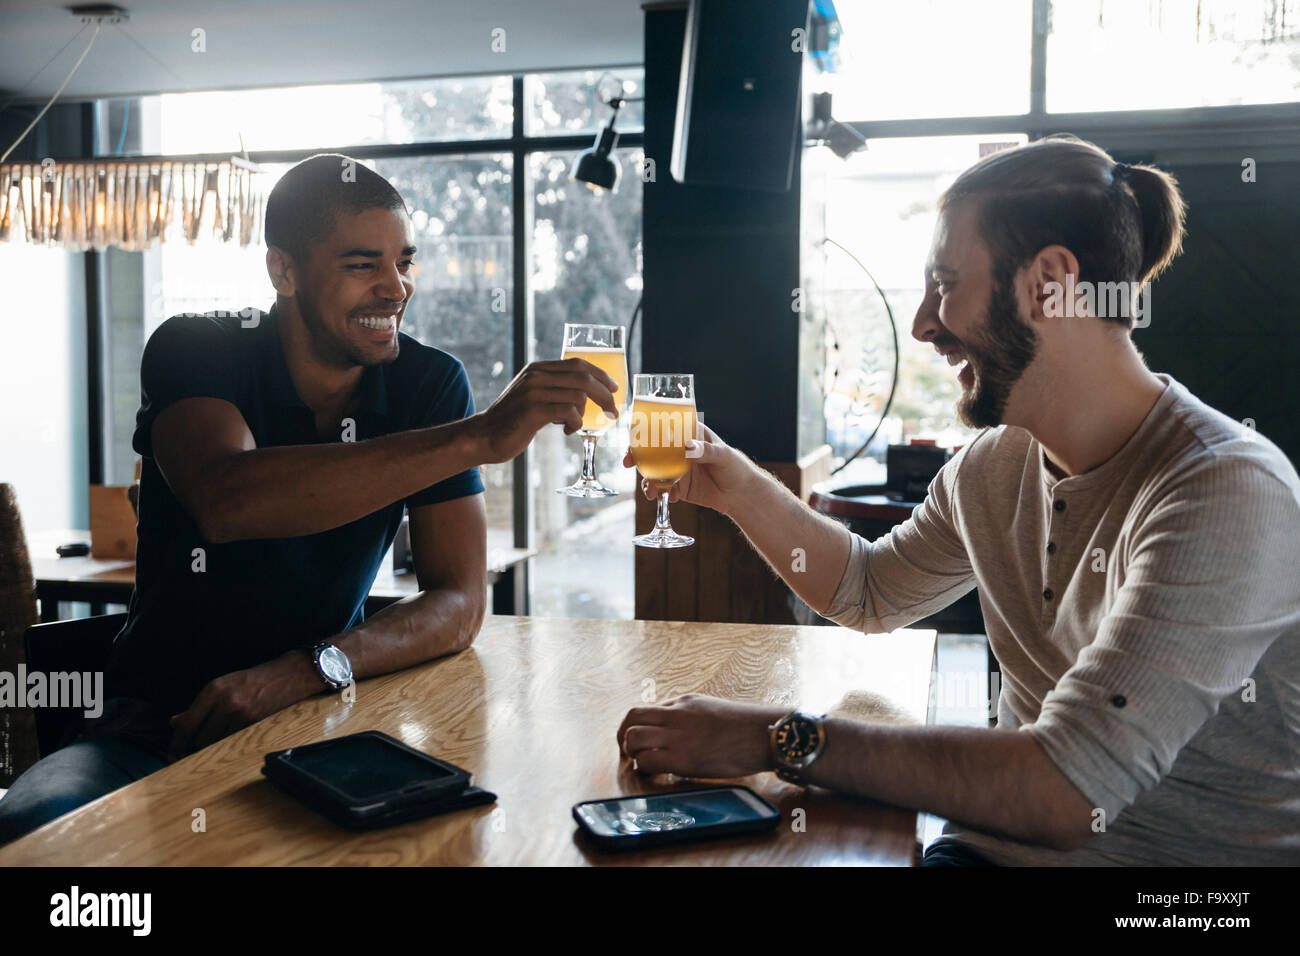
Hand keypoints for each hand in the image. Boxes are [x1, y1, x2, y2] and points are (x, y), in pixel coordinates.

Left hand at [169, 653, 315, 756]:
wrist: (288, 675)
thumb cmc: (253, 680)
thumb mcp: (223, 686)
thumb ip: (199, 706)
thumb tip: (175, 722)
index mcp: (213, 690)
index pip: (187, 724)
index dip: (177, 743)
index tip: (173, 753)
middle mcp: (226, 702)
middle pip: (200, 739)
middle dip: (196, 748)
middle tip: (194, 752)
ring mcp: (242, 714)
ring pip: (217, 744)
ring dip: (213, 747)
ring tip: (216, 743)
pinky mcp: (255, 724)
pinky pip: (233, 743)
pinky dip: (229, 745)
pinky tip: (232, 739)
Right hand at [469, 358, 619, 464]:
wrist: (484, 436)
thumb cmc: (512, 420)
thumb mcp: (532, 396)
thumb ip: (553, 388)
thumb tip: (586, 392)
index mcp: (538, 369)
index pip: (578, 363)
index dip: (601, 374)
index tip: (614, 388)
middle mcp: (536, 376)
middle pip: (583, 378)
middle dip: (605, 395)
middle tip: (613, 412)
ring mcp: (534, 392)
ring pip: (578, 396)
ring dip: (584, 414)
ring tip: (573, 425)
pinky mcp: (533, 411)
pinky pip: (569, 412)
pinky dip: (575, 424)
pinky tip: (567, 431)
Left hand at [616, 693, 786, 777]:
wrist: (766, 735)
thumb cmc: (746, 728)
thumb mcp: (712, 709)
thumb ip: (689, 716)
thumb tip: (672, 732)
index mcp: (684, 702)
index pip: (645, 710)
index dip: (635, 726)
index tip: (636, 740)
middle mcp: (677, 715)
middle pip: (632, 718)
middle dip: (623, 737)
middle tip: (629, 752)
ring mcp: (679, 736)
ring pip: (633, 738)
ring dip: (631, 752)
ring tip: (642, 764)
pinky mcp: (683, 758)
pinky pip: (647, 760)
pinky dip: (643, 768)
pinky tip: (653, 774)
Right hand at [622, 422, 753, 515]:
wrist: (741, 495)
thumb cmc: (736, 467)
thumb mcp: (723, 455)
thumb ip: (705, 451)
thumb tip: (688, 447)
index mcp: (689, 434)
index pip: (664, 428)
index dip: (646, 431)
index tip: (635, 438)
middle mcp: (680, 450)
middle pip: (652, 450)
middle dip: (636, 456)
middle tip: (628, 463)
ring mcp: (677, 469)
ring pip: (654, 471)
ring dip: (647, 480)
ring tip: (650, 492)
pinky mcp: (679, 487)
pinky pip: (663, 489)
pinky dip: (660, 494)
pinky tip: (669, 498)